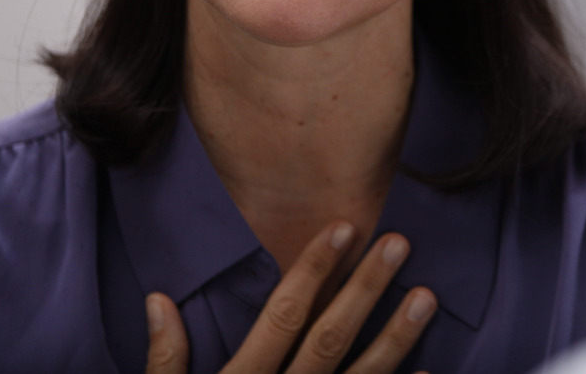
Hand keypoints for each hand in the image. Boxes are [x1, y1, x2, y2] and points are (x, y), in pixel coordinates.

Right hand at [144, 221, 436, 373]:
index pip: (281, 317)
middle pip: (330, 339)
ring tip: (427, 296)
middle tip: (399, 242)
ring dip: (397, 338)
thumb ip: (165, 360)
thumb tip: (158, 299)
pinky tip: (427, 370)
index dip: (313, 270)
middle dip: (366, 289)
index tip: (343, 227)